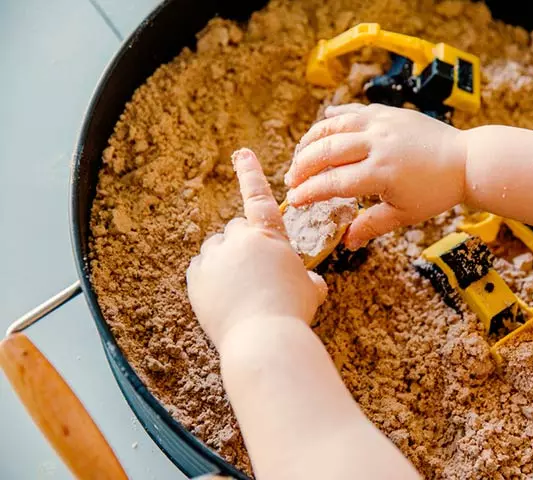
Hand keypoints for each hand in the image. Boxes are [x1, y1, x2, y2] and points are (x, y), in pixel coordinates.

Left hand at [186, 148, 326, 350]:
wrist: (262, 338)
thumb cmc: (292, 311)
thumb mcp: (311, 291)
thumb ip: (309, 280)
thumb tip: (314, 284)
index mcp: (269, 235)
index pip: (259, 196)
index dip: (251, 173)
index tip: (242, 153)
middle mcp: (239, 238)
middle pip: (238, 229)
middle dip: (246, 245)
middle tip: (258, 274)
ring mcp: (214, 256)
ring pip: (218, 249)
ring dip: (228, 262)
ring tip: (242, 291)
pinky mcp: (196, 276)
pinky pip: (202, 268)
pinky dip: (211, 278)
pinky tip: (226, 297)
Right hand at [284, 104, 466, 249]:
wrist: (465, 160)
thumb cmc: (435, 191)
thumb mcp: (404, 214)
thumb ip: (371, 225)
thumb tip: (346, 242)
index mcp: (381, 173)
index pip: (333, 183)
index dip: (310, 192)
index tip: (294, 201)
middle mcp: (377, 144)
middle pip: (326, 151)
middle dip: (302, 166)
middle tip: (291, 180)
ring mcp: (381, 124)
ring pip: (334, 126)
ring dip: (311, 140)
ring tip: (300, 155)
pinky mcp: (387, 112)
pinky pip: (353, 110)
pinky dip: (334, 118)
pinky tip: (322, 127)